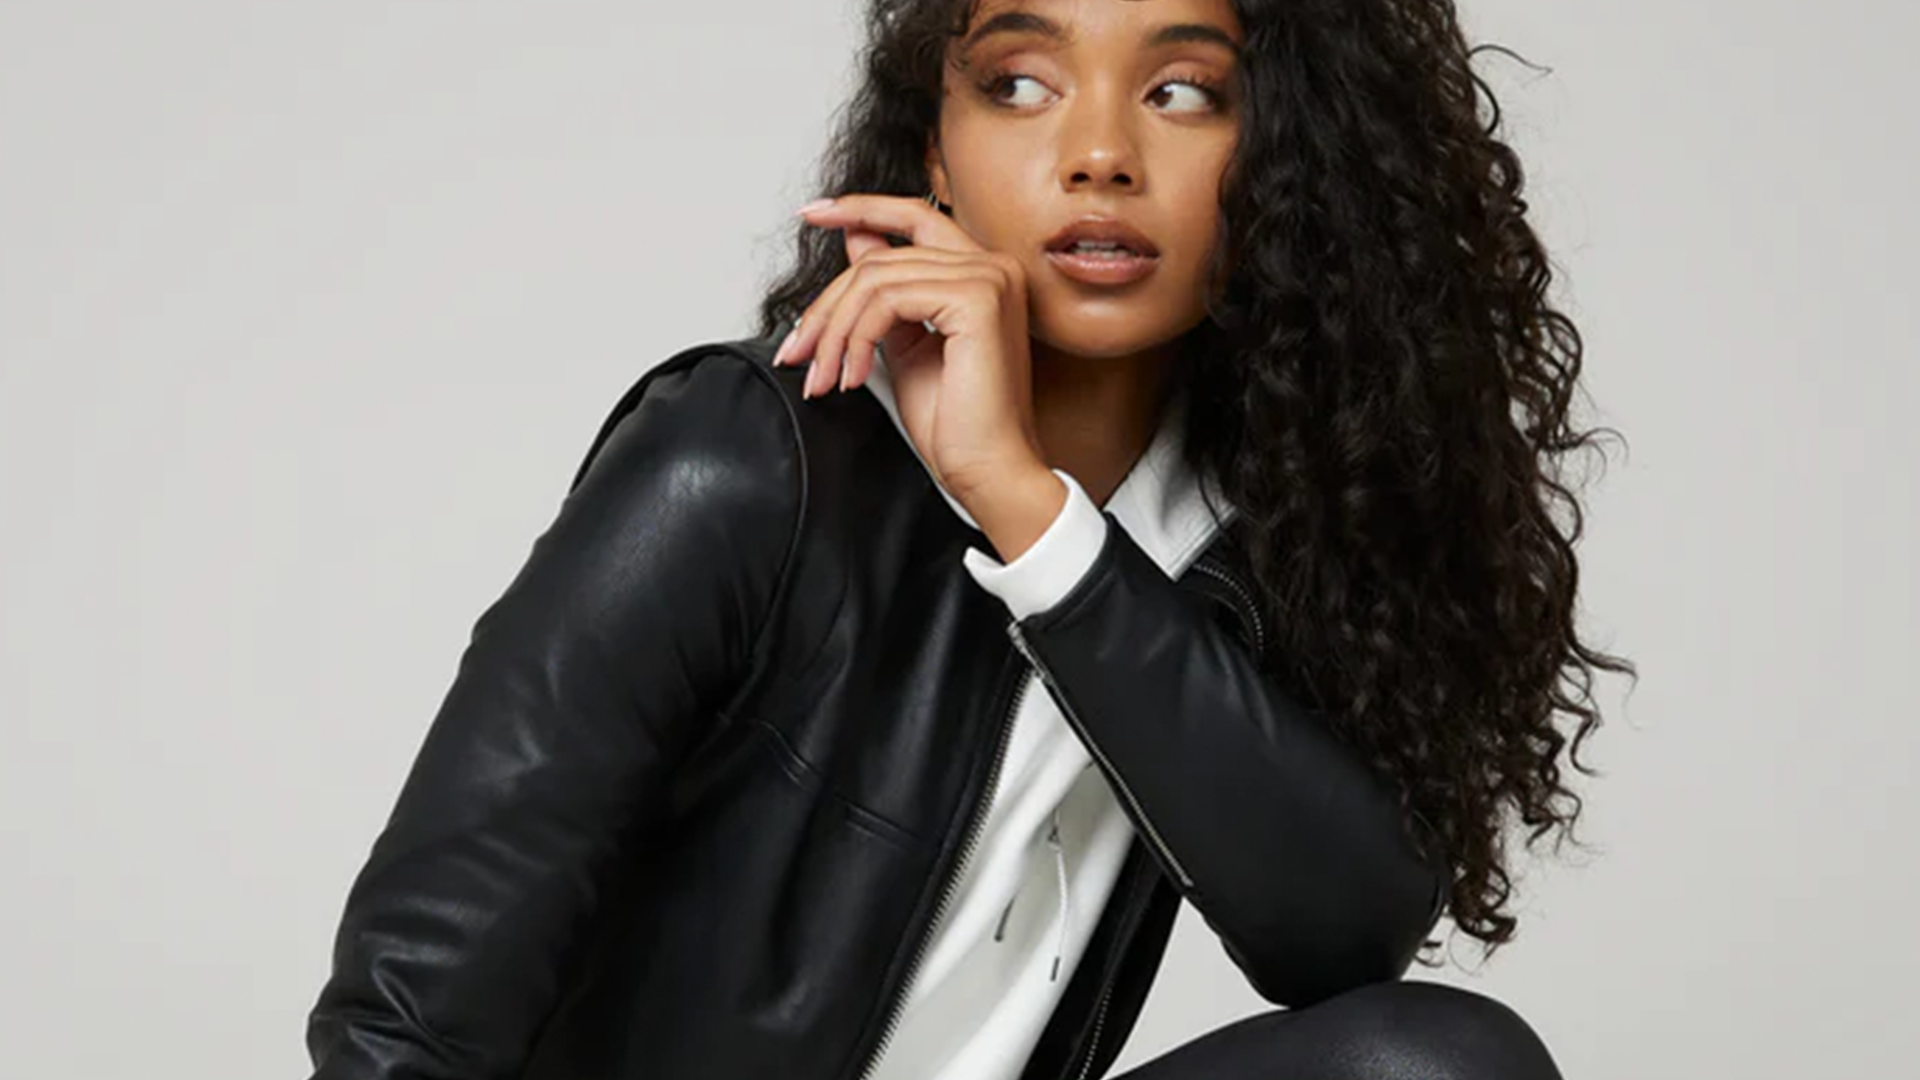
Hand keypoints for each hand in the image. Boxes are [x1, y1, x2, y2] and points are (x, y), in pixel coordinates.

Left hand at [772, 194, 1045, 506]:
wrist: (987, 469)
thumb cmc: (956, 422)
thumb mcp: (904, 344)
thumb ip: (885, 293)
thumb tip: (855, 241)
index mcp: (982, 273)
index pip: (913, 217)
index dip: (860, 209)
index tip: (812, 214)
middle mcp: (992, 265)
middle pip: (879, 257)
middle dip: (826, 308)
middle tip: (797, 351)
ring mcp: (989, 277)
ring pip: (875, 279)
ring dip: (834, 333)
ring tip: (823, 377)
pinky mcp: (977, 299)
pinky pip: (887, 301)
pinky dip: (856, 339)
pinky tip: (852, 376)